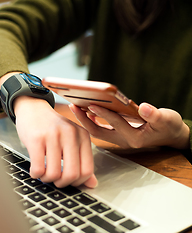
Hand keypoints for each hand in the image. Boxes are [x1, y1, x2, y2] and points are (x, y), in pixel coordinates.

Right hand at [14, 96, 97, 187]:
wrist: (33, 107)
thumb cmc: (52, 127)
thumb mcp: (71, 140)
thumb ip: (82, 161)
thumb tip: (92, 184)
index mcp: (83, 136)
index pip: (87, 170)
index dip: (78, 182)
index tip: (69, 181)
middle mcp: (70, 134)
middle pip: (72, 174)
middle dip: (62, 183)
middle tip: (55, 180)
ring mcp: (53, 136)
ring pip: (54, 173)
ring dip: (47, 179)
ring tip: (43, 174)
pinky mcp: (36, 139)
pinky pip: (38, 168)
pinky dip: (36, 174)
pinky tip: (35, 170)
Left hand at [70, 103, 189, 149]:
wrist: (171, 136)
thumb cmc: (169, 126)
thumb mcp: (167, 119)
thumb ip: (155, 114)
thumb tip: (143, 107)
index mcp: (135, 137)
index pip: (115, 124)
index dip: (103, 113)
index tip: (91, 104)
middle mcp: (124, 140)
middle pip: (98, 131)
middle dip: (84, 119)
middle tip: (73, 105)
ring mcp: (119, 139)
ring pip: (97, 131)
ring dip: (85, 119)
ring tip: (75, 106)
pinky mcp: (117, 136)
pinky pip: (100, 129)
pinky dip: (92, 120)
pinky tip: (86, 110)